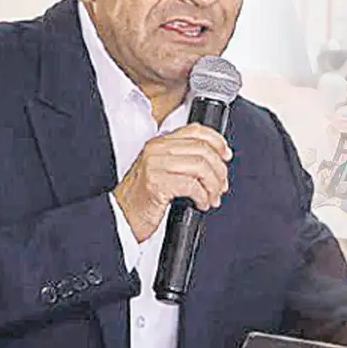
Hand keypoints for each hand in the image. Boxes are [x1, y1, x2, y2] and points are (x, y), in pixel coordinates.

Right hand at [113, 124, 231, 242]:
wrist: (120, 217)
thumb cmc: (143, 198)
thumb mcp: (163, 171)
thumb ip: (183, 159)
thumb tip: (217, 159)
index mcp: (160, 143)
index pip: (196, 130)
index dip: (217, 141)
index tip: (226, 155)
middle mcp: (156, 150)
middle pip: (203, 150)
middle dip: (219, 171)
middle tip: (221, 187)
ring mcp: (155, 165)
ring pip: (201, 167)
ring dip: (213, 186)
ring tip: (211, 198)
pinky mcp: (156, 183)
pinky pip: (192, 186)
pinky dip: (202, 196)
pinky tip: (201, 204)